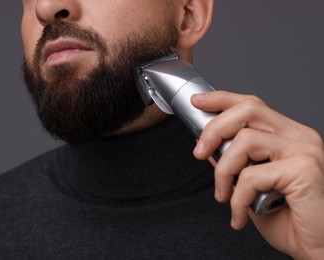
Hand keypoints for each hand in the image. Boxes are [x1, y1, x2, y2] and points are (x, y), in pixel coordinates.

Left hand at [191, 90, 323, 258]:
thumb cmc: (287, 218)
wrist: (316, 247)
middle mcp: (299, 136)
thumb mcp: (250, 184)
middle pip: (248, 110)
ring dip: (223, 172)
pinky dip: (237, 198)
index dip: (222, 99)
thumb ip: (234, 160)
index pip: (252, 105)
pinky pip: (252, 175)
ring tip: (224, 196)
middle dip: (214, 129)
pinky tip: (240, 215)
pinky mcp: (304, 169)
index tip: (198, 101)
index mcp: (287, 135)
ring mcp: (304, 150)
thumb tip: (208, 144)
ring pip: (245, 140)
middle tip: (199, 153)